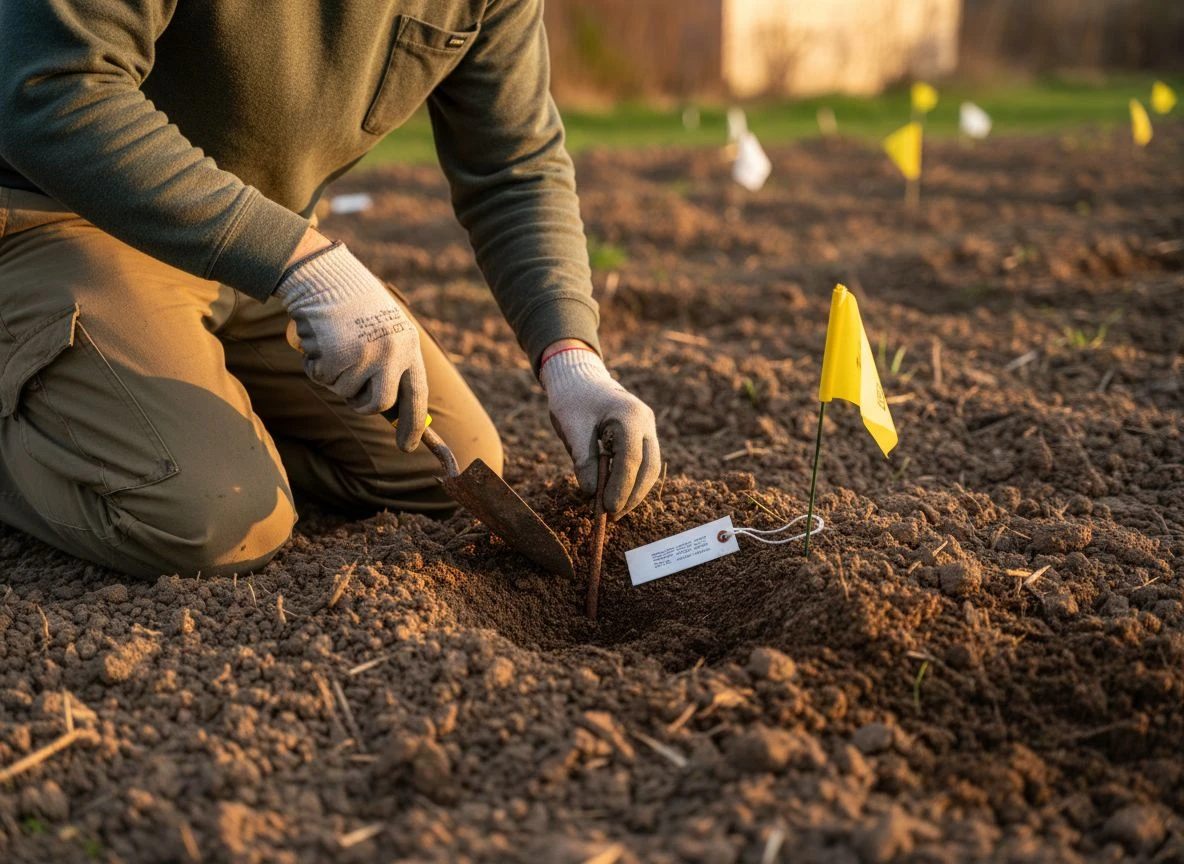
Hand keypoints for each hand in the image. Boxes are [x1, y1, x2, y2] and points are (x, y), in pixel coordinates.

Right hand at [274, 240, 427, 450]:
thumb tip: (392, 410)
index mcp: (409, 346)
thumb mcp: (384, 330)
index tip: (407, 447)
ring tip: (333, 347)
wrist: (325, 275)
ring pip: (345, 393)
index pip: (417, 395)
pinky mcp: (338, 353)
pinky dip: (315, 367)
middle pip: (380, 405)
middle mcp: (393, 352)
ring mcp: (366, 354)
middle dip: (361, 406)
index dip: (414, 425)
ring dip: (334, 377)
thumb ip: (391, 365)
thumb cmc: (353, 305)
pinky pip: (322, 379)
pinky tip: (318, 341)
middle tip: (352, 396)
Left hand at [540, 347, 660, 518]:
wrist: (579, 377)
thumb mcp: (572, 427)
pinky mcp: (644, 434)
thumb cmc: (573, 399)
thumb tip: (592, 493)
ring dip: (635, 491)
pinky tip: (618, 494)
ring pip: (650, 467)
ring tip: (615, 509)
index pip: (631, 460)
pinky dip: (633, 480)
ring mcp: (648, 427)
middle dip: (632, 495)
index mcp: (630, 416)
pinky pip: (645, 462)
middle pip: (649, 467)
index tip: (608, 509)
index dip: (620, 487)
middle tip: (613, 515)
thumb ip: (583, 460)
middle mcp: (646, 421)